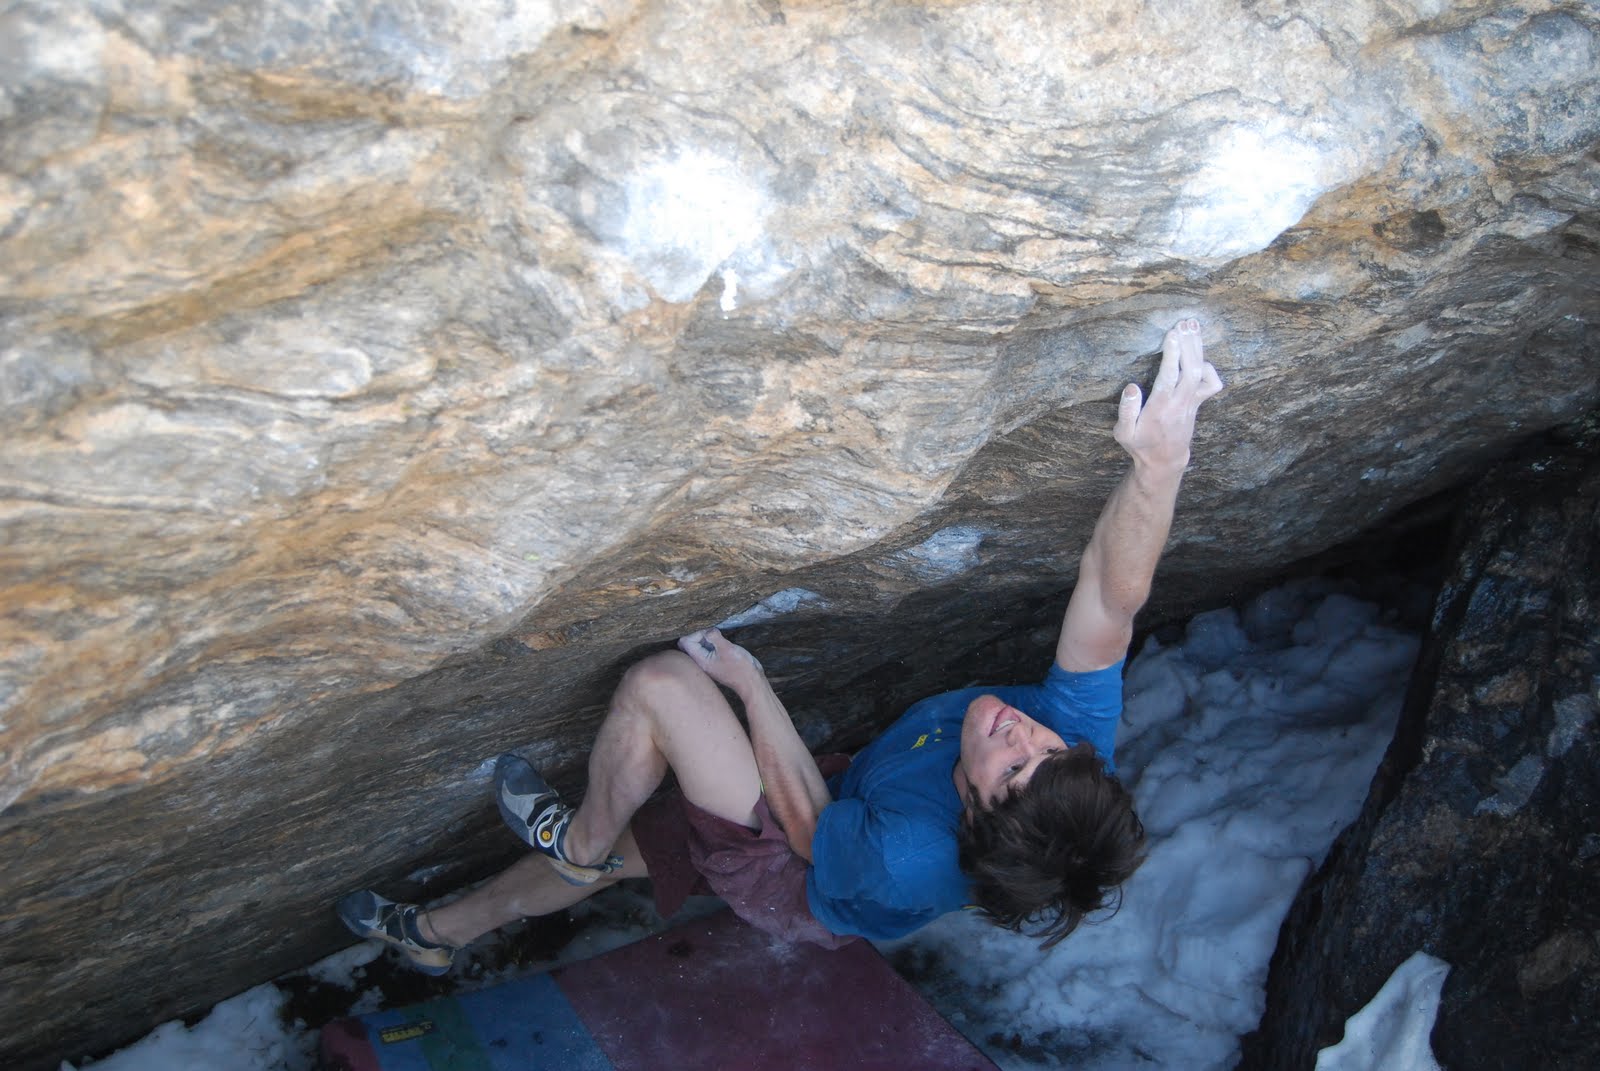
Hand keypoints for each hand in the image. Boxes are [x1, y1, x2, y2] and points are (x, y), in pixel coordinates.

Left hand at [677, 627, 764, 694]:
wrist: (751, 681)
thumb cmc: (740, 667)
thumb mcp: (727, 649)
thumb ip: (714, 637)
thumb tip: (707, 630)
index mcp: (700, 660)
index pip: (686, 642)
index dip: (697, 633)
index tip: (711, 634)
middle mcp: (701, 661)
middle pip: (689, 643)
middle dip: (699, 635)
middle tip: (714, 635)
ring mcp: (708, 661)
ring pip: (699, 644)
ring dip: (707, 638)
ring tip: (719, 639)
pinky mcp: (716, 660)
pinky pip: (708, 648)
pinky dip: (712, 643)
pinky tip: (722, 643)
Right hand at [1114, 319, 1223, 475]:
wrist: (1164, 460)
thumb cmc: (1141, 444)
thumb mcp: (1123, 433)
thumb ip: (1126, 410)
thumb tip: (1131, 387)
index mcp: (1159, 408)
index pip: (1169, 377)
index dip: (1172, 354)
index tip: (1171, 334)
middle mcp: (1179, 403)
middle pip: (1190, 369)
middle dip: (1189, 344)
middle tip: (1184, 322)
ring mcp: (1191, 402)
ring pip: (1201, 372)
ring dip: (1198, 348)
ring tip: (1192, 325)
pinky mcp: (1198, 402)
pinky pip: (1212, 383)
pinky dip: (1209, 367)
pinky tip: (1198, 355)